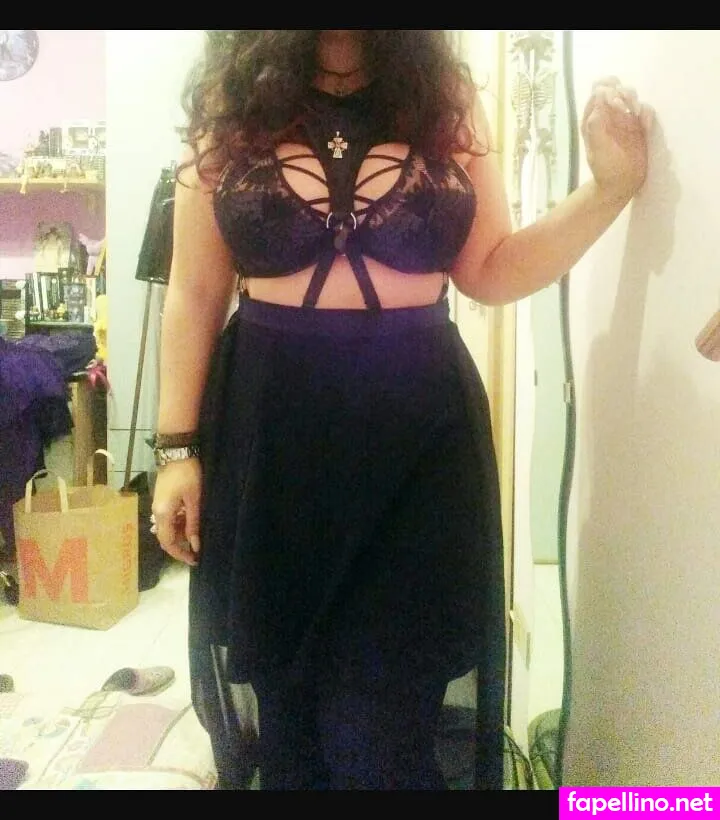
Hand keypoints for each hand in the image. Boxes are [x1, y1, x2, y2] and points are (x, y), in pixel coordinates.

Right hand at [151, 459, 201, 566]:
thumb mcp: (194, 500)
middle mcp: (156, 512)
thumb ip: (193, 523)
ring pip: (166, 528)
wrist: (176, 451)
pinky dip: (178, 524)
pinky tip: (190, 522)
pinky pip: (168, 519)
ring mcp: (157, 505)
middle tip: (195, 552)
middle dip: (179, 547)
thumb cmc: (188, 474)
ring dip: (179, 535)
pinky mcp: (161, 499)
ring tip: (196, 537)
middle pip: (164, 537)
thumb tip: (194, 545)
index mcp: (163, 514)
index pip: (168, 542)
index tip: (194, 559)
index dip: (180, 554)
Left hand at [582, 77, 654, 202]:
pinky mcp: (638, 125)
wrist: (621, 184)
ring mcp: (624, 119)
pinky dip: (646, 113)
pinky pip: (645, 110)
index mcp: (593, 118)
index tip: (614, 104)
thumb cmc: (605, 168)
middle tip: (626, 107)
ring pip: (630, 95)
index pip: (598, 90)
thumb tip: (599, 95)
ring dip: (634, 99)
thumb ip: (596, 123)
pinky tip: (645, 125)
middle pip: (615, 87)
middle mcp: (608, 115)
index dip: (606, 91)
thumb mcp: (597, 148)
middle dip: (622, 92)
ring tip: (636, 113)